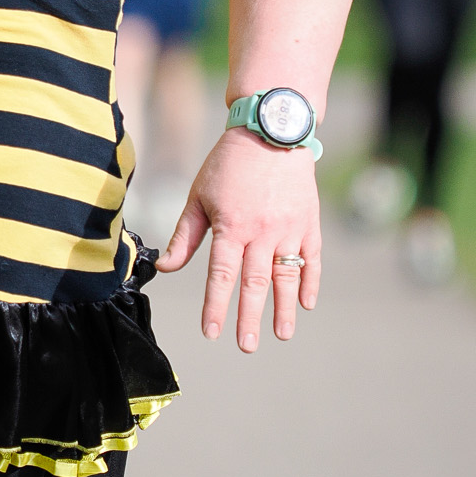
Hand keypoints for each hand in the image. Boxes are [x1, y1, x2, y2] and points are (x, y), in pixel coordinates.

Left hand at [156, 128, 320, 351]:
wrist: (272, 131)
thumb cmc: (228, 164)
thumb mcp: (199, 196)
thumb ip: (184, 236)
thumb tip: (164, 268)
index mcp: (231, 226)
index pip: (221, 274)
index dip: (216, 305)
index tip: (211, 332)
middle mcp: (262, 231)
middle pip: (254, 282)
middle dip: (248, 317)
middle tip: (245, 346)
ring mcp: (289, 228)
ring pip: (286, 276)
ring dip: (283, 308)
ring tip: (281, 335)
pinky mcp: (309, 222)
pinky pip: (312, 258)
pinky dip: (310, 281)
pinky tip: (305, 303)